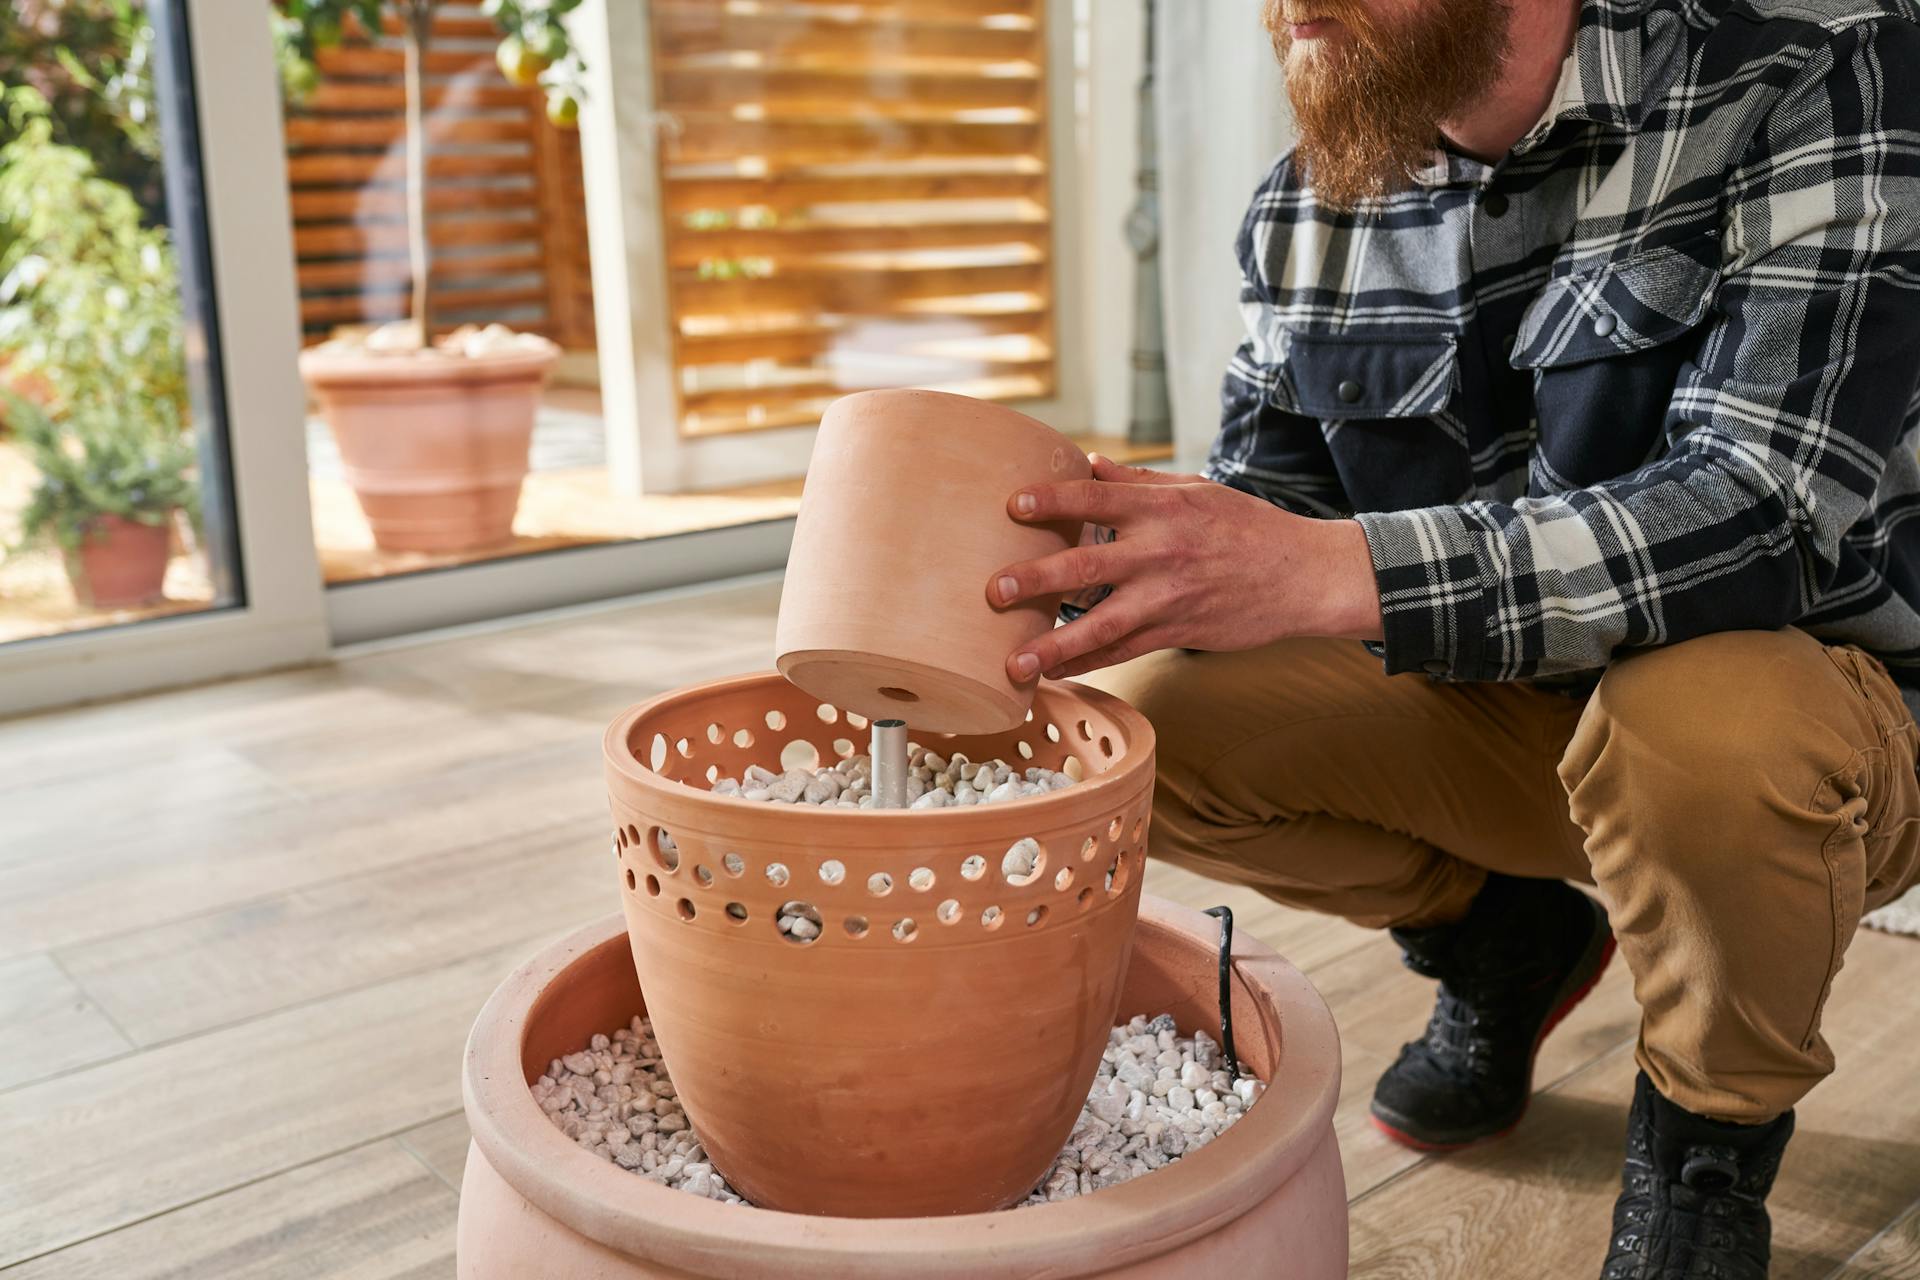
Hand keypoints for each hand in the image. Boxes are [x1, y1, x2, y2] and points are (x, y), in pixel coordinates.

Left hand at [989, 456, 1383, 679]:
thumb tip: (1087, 463)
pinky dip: (1086, 665)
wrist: (1304, 576)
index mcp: (1162, 508)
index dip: (1052, 500)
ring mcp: (1168, 597)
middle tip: (994, 590)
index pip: (1095, 498)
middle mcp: (1160, 552)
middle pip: (1086, 563)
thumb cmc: (1248, 526)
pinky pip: (1123, 651)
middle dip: (1037, 578)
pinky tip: (1053, 674)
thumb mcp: (1197, 490)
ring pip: (1101, 625)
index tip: (1012, 505)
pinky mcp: (1177, 631)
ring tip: (1014, 661)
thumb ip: (1138, 481)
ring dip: (1054, 645)